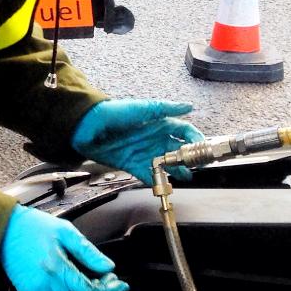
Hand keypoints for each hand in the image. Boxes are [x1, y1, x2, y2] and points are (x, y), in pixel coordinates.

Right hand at [0, 206, 128, 290]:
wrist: (4, 230)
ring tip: (90, 289)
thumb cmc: (33, 227)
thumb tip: (107, 267)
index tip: (118, 284)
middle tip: (106, 282)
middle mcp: (46, 284)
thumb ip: (88, 251)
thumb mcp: (65, 231)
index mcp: (56, 267)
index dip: (108, 290)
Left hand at [71, 99, 202, 183]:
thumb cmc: (116, 113)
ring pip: (167, 165)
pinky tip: (166, 185)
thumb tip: (189, 106)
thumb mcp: (144, 108)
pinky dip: (157, 181)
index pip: (184, 132)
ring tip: (186, 177)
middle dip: (189, 159)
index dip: (194, 139)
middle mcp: (155, 139)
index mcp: (160, 124)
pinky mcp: (134, 165)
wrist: (89, 127)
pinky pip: (149, 175)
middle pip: (178, 151)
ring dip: (177, 172)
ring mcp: (145, 153)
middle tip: (197, 166)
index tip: (201, 148)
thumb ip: (167, 109)